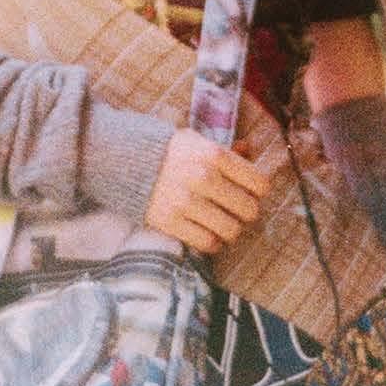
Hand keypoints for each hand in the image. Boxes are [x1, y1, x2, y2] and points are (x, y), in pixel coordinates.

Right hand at [145, 129, 268, 253]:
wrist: (126, 162)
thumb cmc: (170, 152)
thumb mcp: (198, 141)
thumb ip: (227, 149)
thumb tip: (249, 149)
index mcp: (214, 155)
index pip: (260, 184)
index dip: (258, 191)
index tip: (250, 192)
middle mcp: (203, 178)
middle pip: (249, 210)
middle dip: (246, 212)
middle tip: (236, 210)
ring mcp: (186, 202)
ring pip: (231, 230)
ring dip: (230, 230)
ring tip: (222, 223)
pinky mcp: (171, 222)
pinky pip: (208, 243)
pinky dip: (213, 243)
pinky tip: (208, 234)